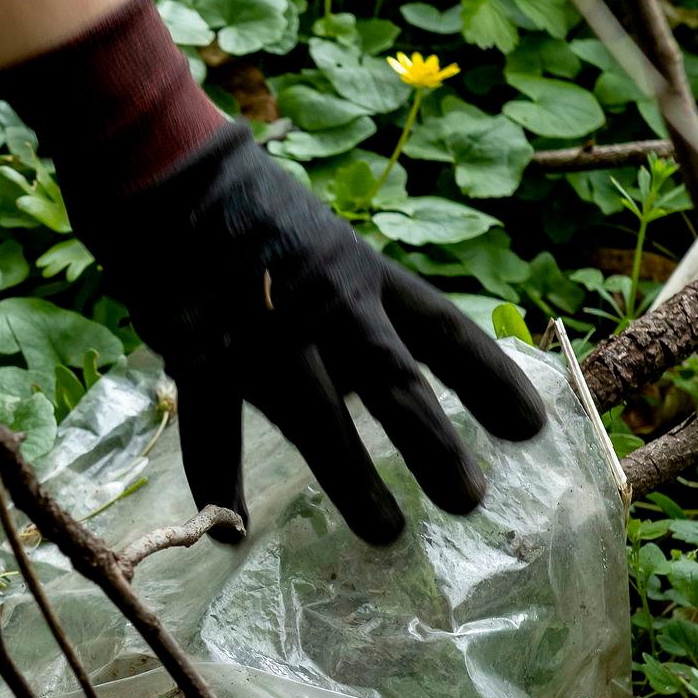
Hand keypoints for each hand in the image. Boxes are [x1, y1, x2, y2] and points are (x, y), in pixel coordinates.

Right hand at [75, 124, 546, 543]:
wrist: (167, 165)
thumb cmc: (251, 212)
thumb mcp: (324, 248)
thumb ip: (352, 316)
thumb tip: (381, 389)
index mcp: (362, 274)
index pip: (442, 329)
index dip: (490, 380)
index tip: (530, 429)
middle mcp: (324, 304)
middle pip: (392, 380)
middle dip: (433, 442)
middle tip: (469, 500)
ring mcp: (262, 330)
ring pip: (315, 415)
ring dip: (352, 478)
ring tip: (387, 532)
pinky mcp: (200, 349)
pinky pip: (212, 427)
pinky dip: (219, 480)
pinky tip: (233, 529)